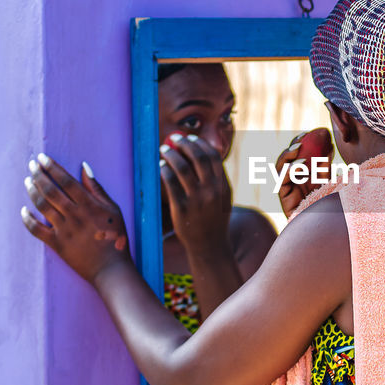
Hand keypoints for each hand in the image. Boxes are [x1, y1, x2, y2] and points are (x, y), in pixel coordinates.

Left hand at [21, 154, 131, 283]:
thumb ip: (97, 189)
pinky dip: (27, 219)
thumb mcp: (114, 210)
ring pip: (42, 206)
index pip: (66, 180)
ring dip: (32, 191)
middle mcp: (75, 215)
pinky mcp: (57, 244)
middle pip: (51, 190)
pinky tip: (24, 209)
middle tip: (31, 165)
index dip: (53, 167)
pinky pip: (36, 230)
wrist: (111, 269)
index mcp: (89, 205)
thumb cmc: (116, 238)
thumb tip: (84, 167)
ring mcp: (64, 230)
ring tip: (27, 181)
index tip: (42, 158)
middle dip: (38, 175)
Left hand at [160, 133, 232, 256]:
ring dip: (171, 155)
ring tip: (164, 150)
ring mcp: (197, 200)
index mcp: (223, 185)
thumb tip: (200, 154)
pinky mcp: (182, 209)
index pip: (213, 157)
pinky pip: (171, 184)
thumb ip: (216, 178)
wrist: (210, 245)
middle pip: (198, 158)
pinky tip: (161, 167)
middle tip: (174, 138)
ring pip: (182, 168)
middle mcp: (211, 190)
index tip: (190, 138)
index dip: (200, 144)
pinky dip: (165, 171)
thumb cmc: (214, 219)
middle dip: (184, 144)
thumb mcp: (223, 198)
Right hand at [275, 128, 333, 216]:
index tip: (308, 132)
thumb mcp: (327, 180)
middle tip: (302, 139)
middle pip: (285, 159)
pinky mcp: (284, 198)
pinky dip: (289, 171)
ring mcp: (286, 188)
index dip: (299, 142)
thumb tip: (330, 145)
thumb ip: (326, 165)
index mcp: (300, 173)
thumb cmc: (326, 203)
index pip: (296, 153)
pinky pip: (282, 181)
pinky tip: (299, 165)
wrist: (323, 224)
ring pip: (280, 168)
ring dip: (288, 157)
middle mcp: (290, 180)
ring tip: (299, 150)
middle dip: (292, 147)